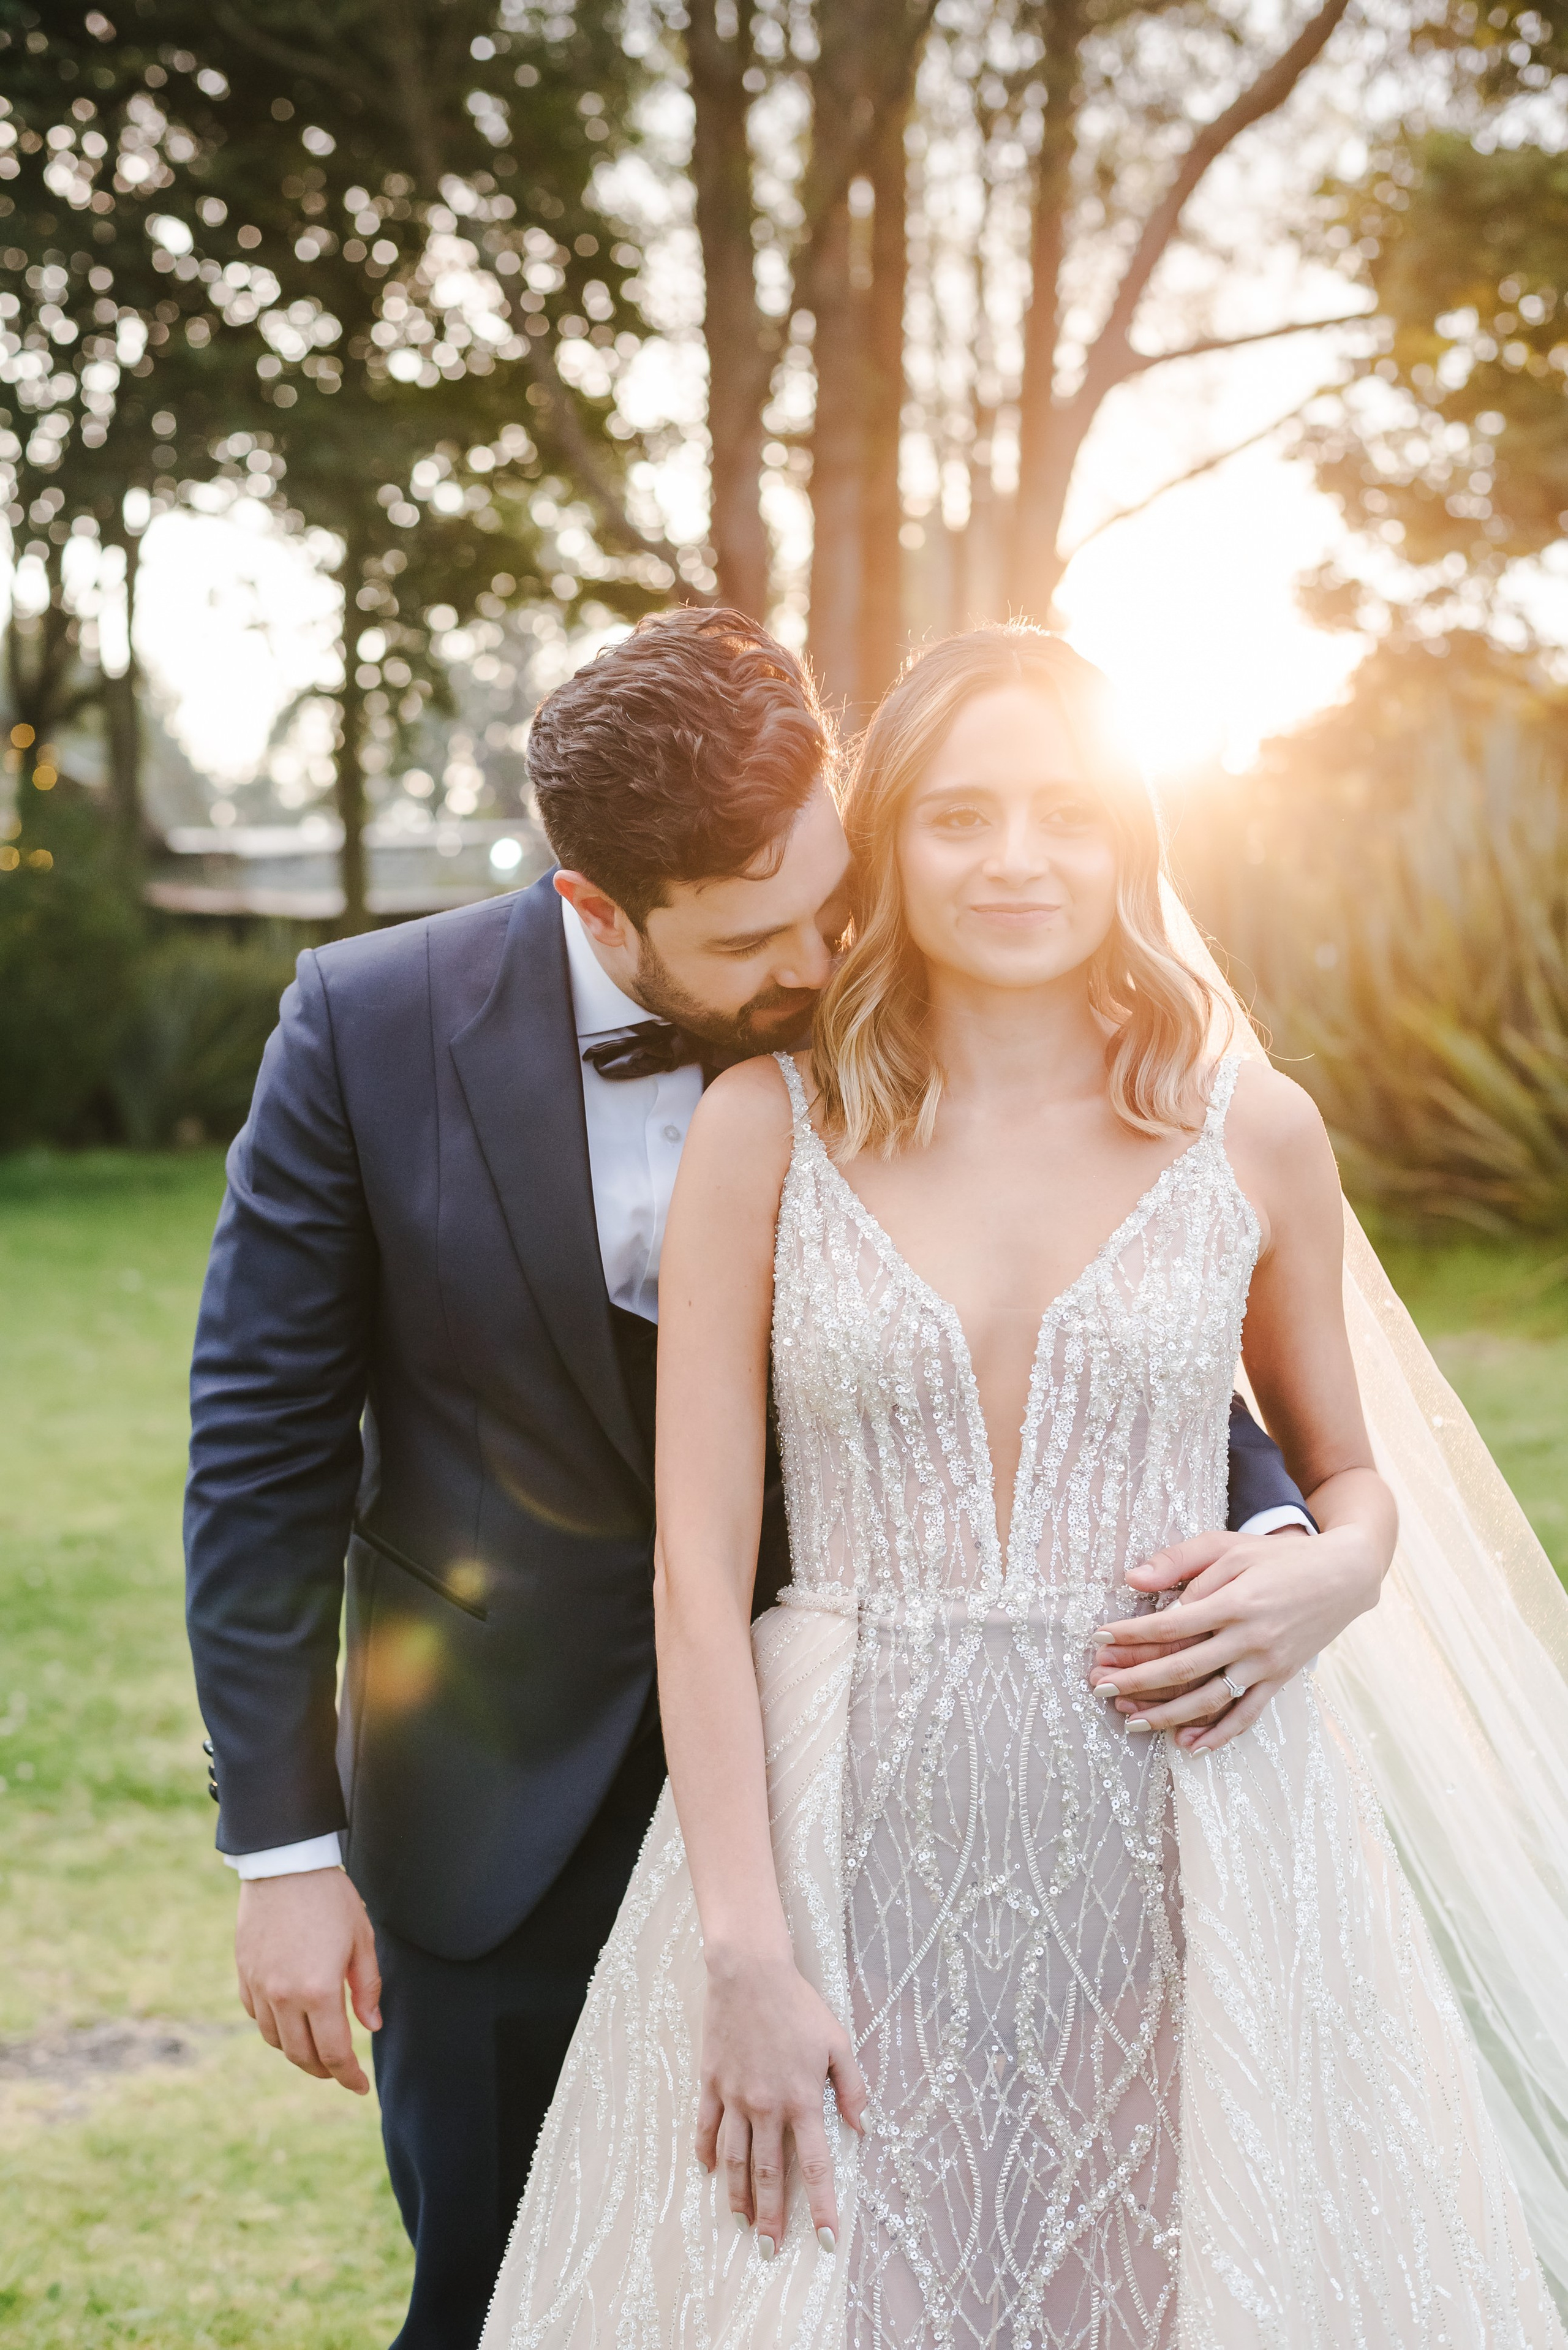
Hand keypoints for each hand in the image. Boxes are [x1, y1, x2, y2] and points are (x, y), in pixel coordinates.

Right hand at [235, 1868, 381, 2094]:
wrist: (285, 1865)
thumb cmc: (330, 1898)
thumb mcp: (361, 1939)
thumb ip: (367, 1987)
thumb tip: (372, 2026)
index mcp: (318, 1990)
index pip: (334, 2051)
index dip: (349, 2075)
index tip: (361, 2087)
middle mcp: (283, 1996)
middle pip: (302, 2055)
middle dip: (324, 2071)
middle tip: (341, 2072)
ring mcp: (259, 1987)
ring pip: (276, 2040)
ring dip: (297, 2053)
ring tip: (316, 2050)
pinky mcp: (244, 1975)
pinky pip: (256, 2017)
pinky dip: (274, 2029)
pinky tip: (289, 2023)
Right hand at [696, 1941, 866, 2257]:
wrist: (748, 1973)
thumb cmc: (797, 2004)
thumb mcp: (837, 2041)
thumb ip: (851, 2087)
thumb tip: (861, 2128)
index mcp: (802, 2100)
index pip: (816, 2166)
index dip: (822, 2207)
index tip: (826, 2241)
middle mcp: (767, 2107)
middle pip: (770, 2174)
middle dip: (772, 2217)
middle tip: (770, 2250)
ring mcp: (734, 2096)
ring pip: (735, 2159)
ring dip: (739, 2195)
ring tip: (742, 2224)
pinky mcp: (711, 2082)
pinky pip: (705, 2127)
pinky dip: (705, 2153)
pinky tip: (707, 2173)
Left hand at [1089, 1523, 1377, 1753]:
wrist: (1344, 1576)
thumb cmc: (1279, 1557)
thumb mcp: (1228, 1545)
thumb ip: (1180, 1561)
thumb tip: (1131, 1581)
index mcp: (1234, 1600)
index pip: (1171, 1624)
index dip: (1131, 1634)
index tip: (1097, 1639)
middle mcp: (1250, 1637)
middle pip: (1184, 1667)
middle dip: (1136, 1680)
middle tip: (1098, 1687)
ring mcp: (1267, 1664)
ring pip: (1210, 1699)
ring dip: (1167, 1714)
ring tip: (1129, 1722)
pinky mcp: (1280, 1679)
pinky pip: (1247, 1715)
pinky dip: (1219, 1734)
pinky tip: (1188, 1746)